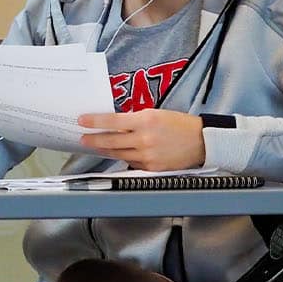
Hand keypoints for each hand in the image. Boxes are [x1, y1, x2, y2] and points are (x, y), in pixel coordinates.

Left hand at [77, 109, 205, 171]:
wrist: (201, 141)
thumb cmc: (179, 125)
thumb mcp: (155, 114)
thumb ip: (135, 119)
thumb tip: (114, 124)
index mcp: (145, 121)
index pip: (112, 121)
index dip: (94, 122)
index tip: (82, 121)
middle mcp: (144, 139)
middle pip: (111, 141)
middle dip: (93, 140)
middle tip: (82, 139)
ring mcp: (147, 155)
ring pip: (118, 153)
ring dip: (106, 150)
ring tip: (97, 146)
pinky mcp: (151, 168)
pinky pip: (131, 163)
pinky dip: (124, 158)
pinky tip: (118, 154)